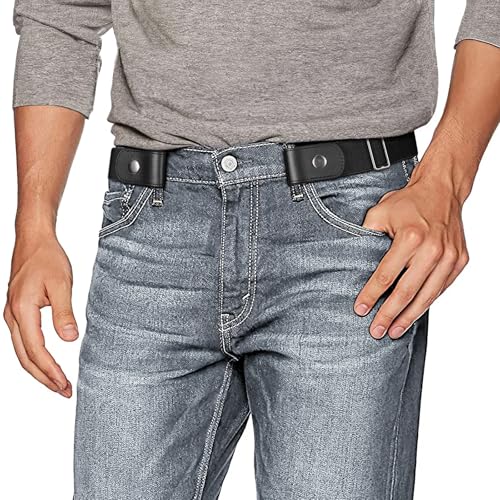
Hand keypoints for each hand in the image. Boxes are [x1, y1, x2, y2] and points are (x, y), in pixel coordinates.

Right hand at [4, 234, 77, 396]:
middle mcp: (13, 316)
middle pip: (25, 358)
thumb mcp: (62, 284)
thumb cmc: (47, 259)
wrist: (34, 241)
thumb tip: (70, 339)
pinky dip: (34, 356)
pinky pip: (23, 342)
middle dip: (44, 377)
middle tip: (63, 391)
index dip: (51, 370)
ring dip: (39, 369)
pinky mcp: (17, 312)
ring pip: (22, 352)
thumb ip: (64, 312)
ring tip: (57, 382)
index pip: (36, 350)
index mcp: (22, 310)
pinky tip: (46, 362)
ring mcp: (12, 315)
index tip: (65, 383)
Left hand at [354, 157, 469, 338]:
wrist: (442, 190)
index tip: (360, 310)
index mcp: (410, 237)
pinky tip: (413, 314)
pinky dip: (426, 303)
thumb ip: (365, 235)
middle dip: (389, 315)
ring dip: (409, 317)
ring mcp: (449, 257)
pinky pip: (440, 289)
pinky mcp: (460, 261)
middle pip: (406, 291)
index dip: (371, 295)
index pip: (385, 275)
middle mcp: (432, 249)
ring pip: (427, 296)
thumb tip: (350, 258)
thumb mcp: (379, 212)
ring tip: (394, 331)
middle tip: (376, 331)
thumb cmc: (409, 202)